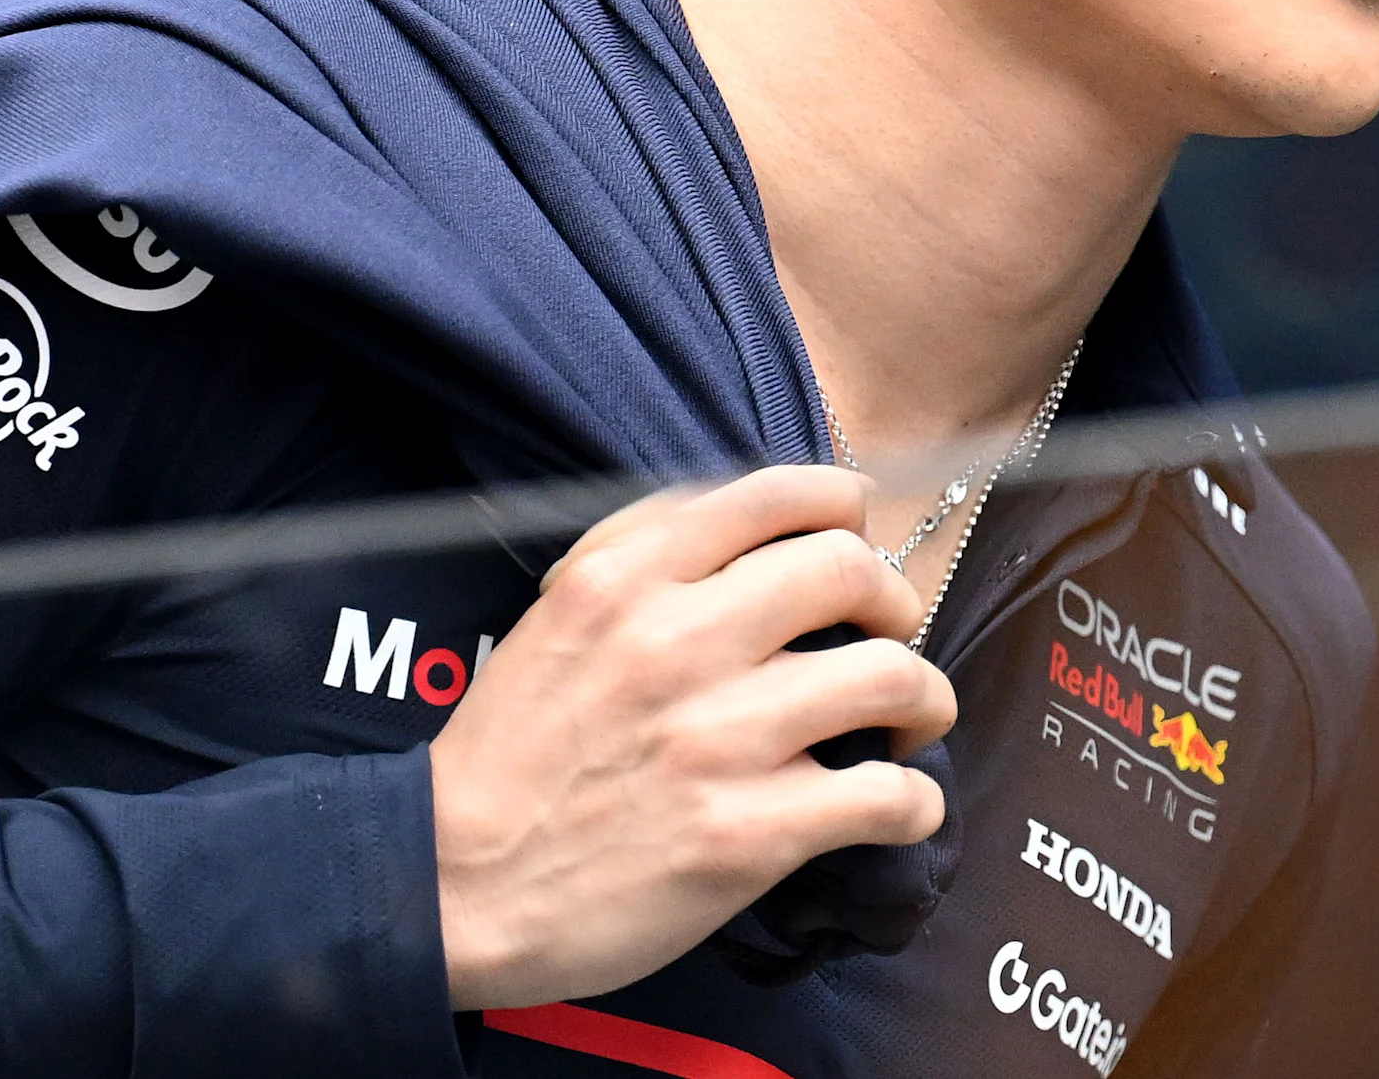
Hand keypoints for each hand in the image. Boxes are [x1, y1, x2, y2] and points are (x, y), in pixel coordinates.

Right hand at [426, 464, 955, 1009]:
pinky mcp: (747, 834)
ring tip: (907, 724)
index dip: (845, 509)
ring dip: (924, 699)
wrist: (454, 882)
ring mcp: (718, 738)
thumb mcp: (554, 617)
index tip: (857, 540)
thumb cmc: (507, 755)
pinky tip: (895, 808)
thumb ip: (638, 557)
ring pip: (893, 678)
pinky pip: (888, 796)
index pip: (780, 495)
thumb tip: (747, 524)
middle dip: (895, 600)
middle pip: (851, 570)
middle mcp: (676, 640)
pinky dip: (913, 802)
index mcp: (625, 578)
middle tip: (889, 635)